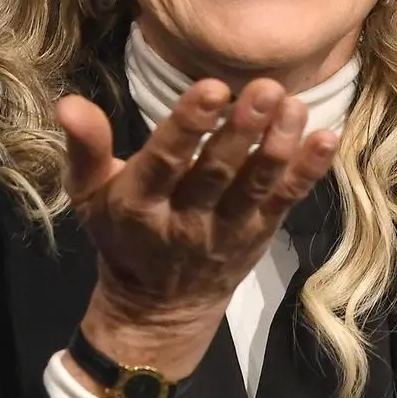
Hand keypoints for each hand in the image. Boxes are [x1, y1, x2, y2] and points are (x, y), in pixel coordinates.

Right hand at [54, 79, 337, 336]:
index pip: (164, 163)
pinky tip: (328, 139)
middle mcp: (186, 220)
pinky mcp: (259, 235)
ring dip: (280, 146)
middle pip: (217, 174)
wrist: (158, 309)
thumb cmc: (122, 233)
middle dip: (243, 131)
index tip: (212, 88)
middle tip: (265, 88)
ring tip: (295, 105)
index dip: (188, 127)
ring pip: (257, 187)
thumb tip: (68, 102)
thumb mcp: (89, 194)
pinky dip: (308, 172)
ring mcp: (228, 231)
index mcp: (139, 205)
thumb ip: (85, 147)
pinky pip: (286, 203)